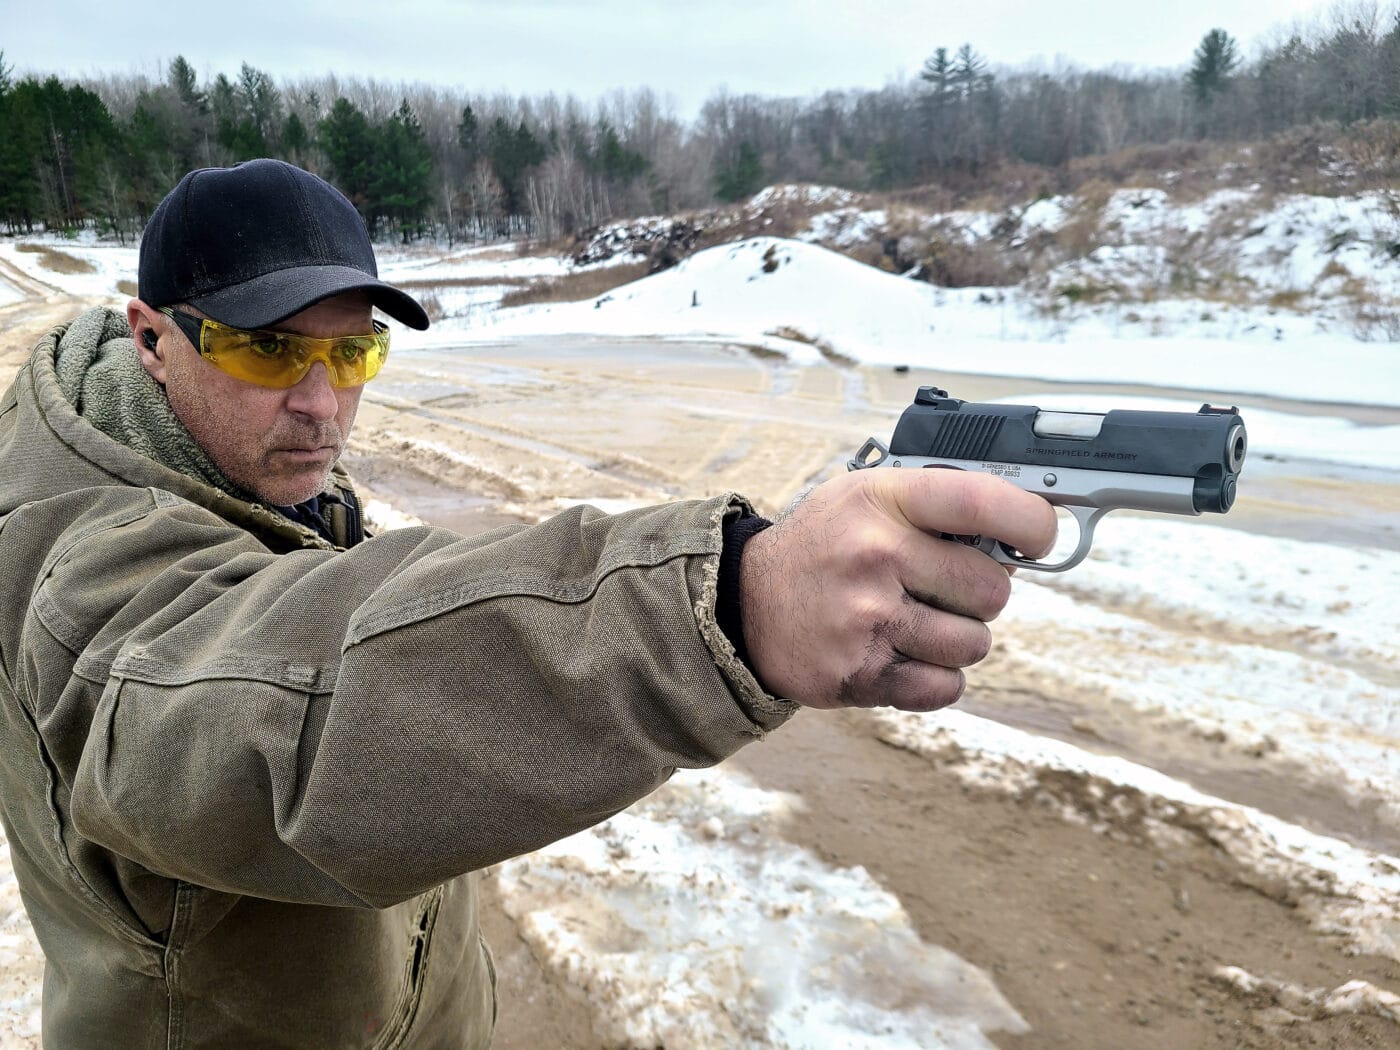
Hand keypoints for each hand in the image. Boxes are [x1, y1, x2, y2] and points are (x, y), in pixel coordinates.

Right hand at [739, 468, 1056, 711]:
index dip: (1032, 523)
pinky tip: (904, 654)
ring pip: (974, 643)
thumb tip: (1023, 534)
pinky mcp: (861, 674)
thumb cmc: (822, 546)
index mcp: (882, 500)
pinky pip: (945, 687)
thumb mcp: (866, 497)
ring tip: (916, 621)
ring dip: (958, 639)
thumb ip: (937, 505)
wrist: (743, 604)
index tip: (1039, 537)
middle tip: (943, 588)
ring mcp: (868, 619)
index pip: (985, 503)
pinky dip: (936, 677)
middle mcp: (876, 555)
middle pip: (992, 589)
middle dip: (981, 593)